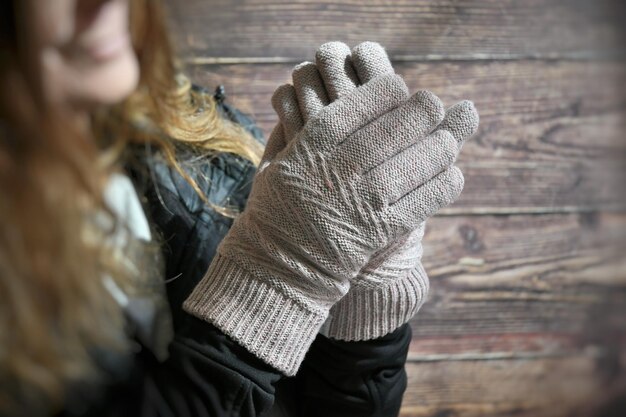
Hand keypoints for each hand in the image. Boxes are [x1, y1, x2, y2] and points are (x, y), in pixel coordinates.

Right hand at [185, 62, 462, 374]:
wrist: (280, 263)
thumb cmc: (280, 203)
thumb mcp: (277, 157)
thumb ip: (300, 123)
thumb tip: (331, 94)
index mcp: (313, 143)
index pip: (365, 101)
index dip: (391, 92)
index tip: (401, 90)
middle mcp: (341, 167)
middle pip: (400, 126)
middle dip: (424, 111)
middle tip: (432, 106)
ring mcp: (363, 199)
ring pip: (420, 160)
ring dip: (442, 146)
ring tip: (445, 141)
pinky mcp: (382, 230)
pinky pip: (427, 199)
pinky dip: (446, 184)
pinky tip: (450, 175)